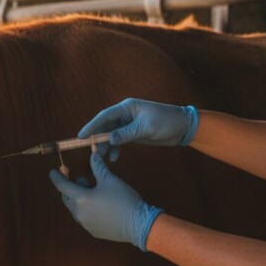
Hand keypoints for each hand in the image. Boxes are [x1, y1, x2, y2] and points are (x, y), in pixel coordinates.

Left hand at [49, 153, 162, 250]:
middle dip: (70, 188)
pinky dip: (86, 209)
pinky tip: (99, 205)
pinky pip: (84, 218)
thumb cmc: (123, 199)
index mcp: (80, 199)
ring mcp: (85, 224)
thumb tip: (93, 154)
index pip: (62, 186)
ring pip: (75, 209)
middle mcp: (79, 213)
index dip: (56, 177)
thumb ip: (98, 166)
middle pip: (67, 198)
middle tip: (82, 180)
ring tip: (93, 191)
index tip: (53, 171)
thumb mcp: (110, 180)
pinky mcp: (94, 231)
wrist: (139, 225)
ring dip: (79, 199)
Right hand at [78, 98, 198, 160]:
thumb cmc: (167, 121)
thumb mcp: (146, 127)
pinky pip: (119, 141)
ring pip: (111, 135)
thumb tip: (109, 139)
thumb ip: (127, 133)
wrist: (183, 127)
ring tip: (103, 157)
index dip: (92, 125)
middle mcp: (125, 115)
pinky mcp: (133, 133)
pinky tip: (114, 157)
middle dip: (98, 138)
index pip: (104, 116)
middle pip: (105, 126)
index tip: (82, 136)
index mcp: (127, 108)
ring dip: (106, 146)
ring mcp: (128, 124)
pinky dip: (115, 149)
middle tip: (91, 150)